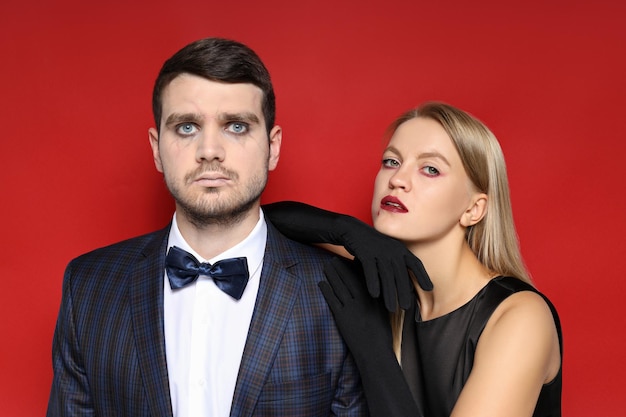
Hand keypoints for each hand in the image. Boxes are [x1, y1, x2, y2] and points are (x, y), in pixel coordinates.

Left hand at [320, 257, 424, 416]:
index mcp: (374, 299)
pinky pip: (332, 300)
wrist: (375, 353)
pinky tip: (321, 283)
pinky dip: (326, 290)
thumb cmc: (380, 336)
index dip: (355, 267)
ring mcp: (352, 308)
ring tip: (326, 265)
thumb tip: (376, 289)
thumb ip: (379, 301)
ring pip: (339, 286)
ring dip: (332, 275)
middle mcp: (363, 301)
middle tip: (333, 257)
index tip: (350, 257)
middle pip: (349, 279)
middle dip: (340, 267)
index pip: (363, 278)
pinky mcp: (342, 317)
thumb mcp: (383, 315)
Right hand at [338, 216, 431, 310]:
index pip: (415, 263)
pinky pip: (371, 270)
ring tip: (391, 308)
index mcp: (400, 249)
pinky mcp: (365, 253)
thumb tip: (409, 285)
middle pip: (401, 274)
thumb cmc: (372, 245)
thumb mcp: (388, 251)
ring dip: (390, 293)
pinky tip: (374, 295)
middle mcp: (392, 250)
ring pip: (387, 275)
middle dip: (404, 291)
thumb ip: (398, 264)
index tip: (430, 289)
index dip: (423, 276)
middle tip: (406, 307)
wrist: (353, 230)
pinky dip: (373, 283)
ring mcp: (379, 251)